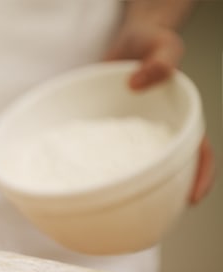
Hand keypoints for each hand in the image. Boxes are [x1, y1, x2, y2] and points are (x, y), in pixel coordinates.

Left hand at [105, 23, 213, 203]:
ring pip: (132, 172)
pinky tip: (82, 187)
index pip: (197, 153)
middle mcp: (155, 136)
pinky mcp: (106, 138)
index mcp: (179, 120)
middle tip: (148, 218)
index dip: (198, 176)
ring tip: (113, 214)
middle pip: (165, 172)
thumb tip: (139, 81)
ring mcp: (130, 140)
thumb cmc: (148, 44)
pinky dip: (95, 173)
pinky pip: (101, 158)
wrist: (123, 44)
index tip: (191, 197)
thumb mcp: (161, 44)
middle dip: (161, 197)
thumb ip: (159, 60)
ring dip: (126, 193)